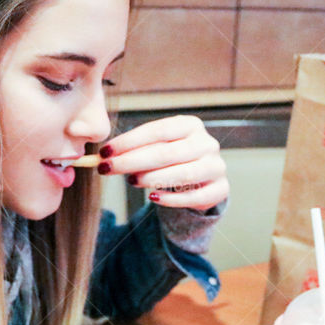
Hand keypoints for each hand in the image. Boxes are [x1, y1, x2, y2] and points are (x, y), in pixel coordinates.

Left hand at [98, 115, 227, 211]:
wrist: (202, 179)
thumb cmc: (172, 159)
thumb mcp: (156, 147)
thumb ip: (135, 149)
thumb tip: (104, 156)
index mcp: (190, 125)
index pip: (157, 131)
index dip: (129, 141)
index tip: (105, 152)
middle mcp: (207, 143)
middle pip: (166, 153)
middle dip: (132, 161)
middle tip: (107, 169)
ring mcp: (216, 166)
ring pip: (182, 174)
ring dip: (151, 179)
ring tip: (130, 181)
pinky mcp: (220, 189)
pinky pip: (193, 197)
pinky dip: (171, 199)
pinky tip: (153, 198)